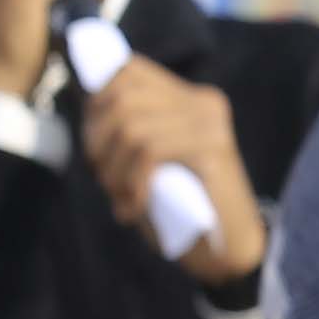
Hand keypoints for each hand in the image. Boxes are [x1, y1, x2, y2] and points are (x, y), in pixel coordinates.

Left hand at [77, 53, 267, 281]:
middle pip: (123, 97)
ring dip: (112, 168)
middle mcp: (203, 102)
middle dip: (96, 139)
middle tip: (101, 175)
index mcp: (190, 97)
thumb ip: (132, 128)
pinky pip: (150, 153)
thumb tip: (88, 101)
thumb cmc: (184, 207)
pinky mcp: (213, 150)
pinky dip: (131, 184)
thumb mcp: (153, 160)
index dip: (96, 100)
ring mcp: (210, 124)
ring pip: (131, 127)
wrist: (231, 250)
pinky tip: (134, 209)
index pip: (128, 69)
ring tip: (118, 196)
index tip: (93, 141)